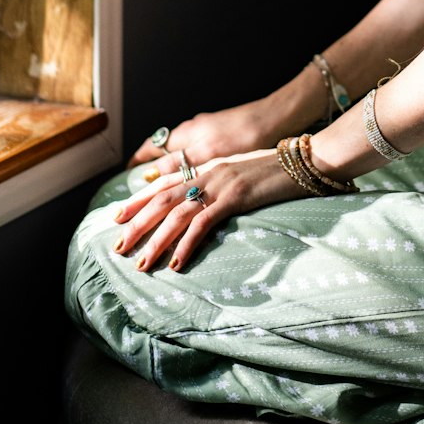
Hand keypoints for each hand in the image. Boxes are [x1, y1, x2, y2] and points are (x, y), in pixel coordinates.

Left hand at [112, 150, 308, 272]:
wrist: (305, 160)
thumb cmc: (278, 170)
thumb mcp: (242, 173)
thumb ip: (219, 184)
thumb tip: (202, 202)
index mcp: (208, 166)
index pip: (165, 183)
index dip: (139, 200)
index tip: (118, 217)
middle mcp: (208, 172)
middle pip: (162, 199)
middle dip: (137, 223)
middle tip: (117, 245)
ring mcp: (221, 184)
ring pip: (177, 213)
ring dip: (156, 240)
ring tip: (142, 262)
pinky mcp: (236, 197)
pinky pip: (204, 223)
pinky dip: (187, 244)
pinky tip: (177, 262)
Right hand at [126, 102, 288, 178]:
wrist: (276, 118)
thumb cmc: (245, 134)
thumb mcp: (209, 151)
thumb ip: (181, 161)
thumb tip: (153, 173)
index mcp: (186, 134)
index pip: (151, 147)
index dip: (137, 162)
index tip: (126, 177)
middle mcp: (192, 131)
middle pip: (162, 150)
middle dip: (150, 168)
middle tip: (140, 192)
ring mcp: (207, 131)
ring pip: (179, 152)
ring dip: (169, 168)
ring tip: (162, 190)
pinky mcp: (221, 136)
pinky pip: (195, 152)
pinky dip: (187, 165)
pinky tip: (194, 178)